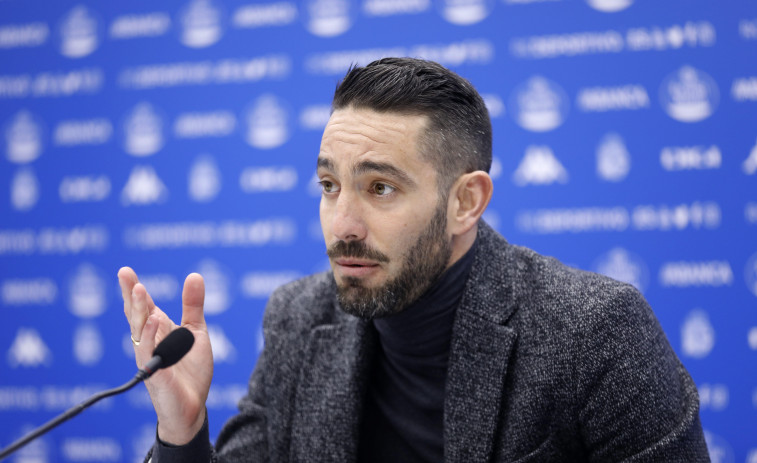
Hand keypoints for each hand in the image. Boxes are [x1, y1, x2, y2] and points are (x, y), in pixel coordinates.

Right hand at [118, 267, 213, 444]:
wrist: (193, 406)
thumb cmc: (190, 371)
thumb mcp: (195, 332)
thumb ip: (192, 305)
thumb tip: (194, 275)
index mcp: (158, 330)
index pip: (144, 306)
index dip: (134, 289)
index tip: (125, 270)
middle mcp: (150, 342)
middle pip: (137, 315)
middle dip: (131, 295)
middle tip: (125, 274)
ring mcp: (150, 357)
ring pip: (140, 331)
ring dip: (139, 311)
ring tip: (139, 290)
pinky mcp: (156, 373)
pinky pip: (150, 353)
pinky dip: (150, 336)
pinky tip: (153, 321)